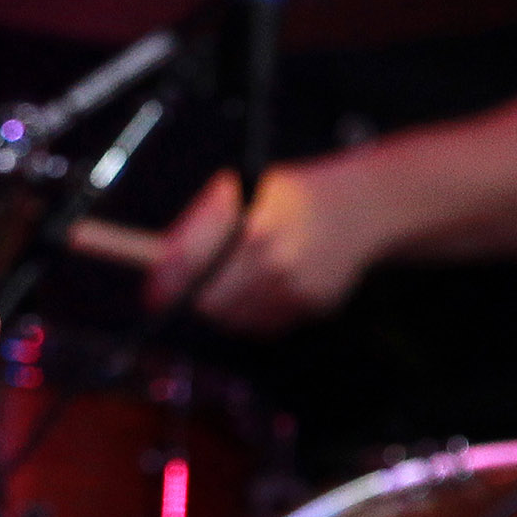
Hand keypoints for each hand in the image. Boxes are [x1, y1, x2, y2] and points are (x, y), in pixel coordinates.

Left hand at [145, 159, 386, 334]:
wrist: (363, 209)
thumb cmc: (290, 197)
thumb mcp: (245, 190)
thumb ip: (202, 223)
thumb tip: (159, 262)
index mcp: (251, 224)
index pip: (189, 263)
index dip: (164, 283)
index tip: (153, 293)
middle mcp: (273, 260)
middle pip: (207, 301)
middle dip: (190, 300)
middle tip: (182, 295)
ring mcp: (295, 287)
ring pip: (233, 319)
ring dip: (220, 309)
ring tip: (227, 286)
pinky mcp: (313, 306)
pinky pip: (264, 326)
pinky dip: (251, 316)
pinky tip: (259, 291)